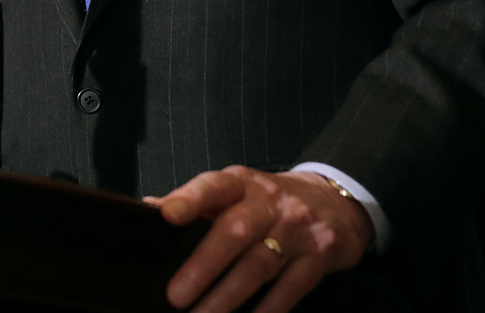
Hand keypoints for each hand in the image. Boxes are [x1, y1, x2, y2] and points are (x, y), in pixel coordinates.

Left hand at [152, 168, 372, 312]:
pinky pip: (291, 289)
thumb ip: (198, 202)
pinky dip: (268, 309)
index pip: (213, 186)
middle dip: (203, 265)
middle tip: (176, 296)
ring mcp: (296, 230)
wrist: (336, 201)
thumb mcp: (237, 190)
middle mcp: (270, 204)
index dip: (190, 198)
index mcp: (242, 184)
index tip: (166, 215)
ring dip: (228, 297)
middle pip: (235, 231)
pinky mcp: (318, 257)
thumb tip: (149, 209)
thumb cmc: (271, 200)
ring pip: (259, 265)